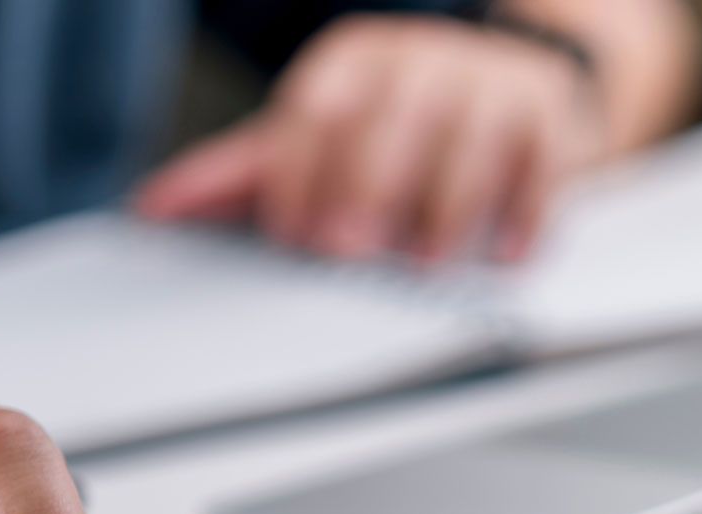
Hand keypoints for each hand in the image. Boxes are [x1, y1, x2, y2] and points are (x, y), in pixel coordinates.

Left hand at [135, 14, 604, 263]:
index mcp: (353, 64)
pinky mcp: (548, 118)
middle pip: (388, 122)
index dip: (299, 174)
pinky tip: (503, 255)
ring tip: (425, 262)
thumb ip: (242, 177)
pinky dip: (523, 214)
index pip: (317, 110)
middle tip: (346, 250)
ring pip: (466, 143)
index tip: (290, 235)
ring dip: (444, 208)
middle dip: (365, 188)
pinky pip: (540, 166)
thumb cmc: (401, 128)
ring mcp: (488, 86)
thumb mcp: (320, 142)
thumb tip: (153, 210)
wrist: (514, 86)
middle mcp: (419, 64)